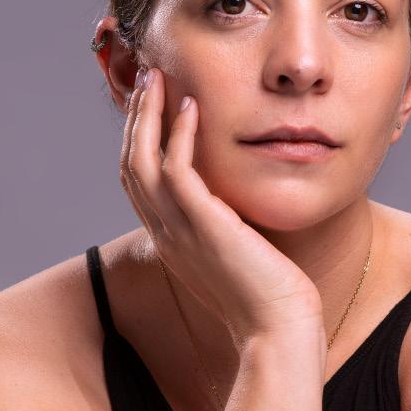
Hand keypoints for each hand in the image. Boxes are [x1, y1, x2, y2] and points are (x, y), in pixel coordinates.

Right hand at [120, 66, 324, 346]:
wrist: (279, 333)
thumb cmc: (271, 303)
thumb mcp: (240, 258)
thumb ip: (229, 230)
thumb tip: (241, 209)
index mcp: (171, 243)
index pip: (140, 182)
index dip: (140, 140)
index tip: (154, 104)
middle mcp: (166, 235)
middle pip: (131, 165)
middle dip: (137, 118)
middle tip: (149, 77)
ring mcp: (180, 232)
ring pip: (144, 161)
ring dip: (150, 115)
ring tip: (160, 78)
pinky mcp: (204, 227)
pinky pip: (178, 171)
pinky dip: (180, 135)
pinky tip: (193, 107)